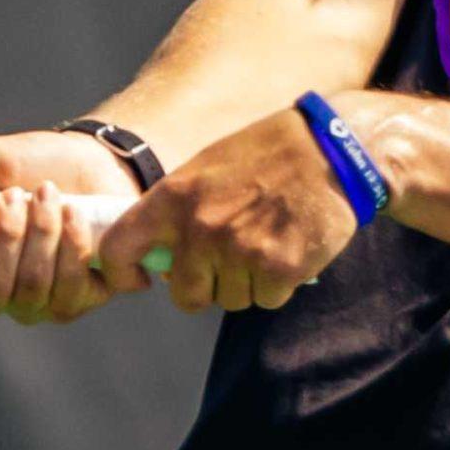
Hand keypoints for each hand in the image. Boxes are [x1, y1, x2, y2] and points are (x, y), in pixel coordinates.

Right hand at [0, 130, 141, 322]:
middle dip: (9, 236)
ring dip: (44, 232)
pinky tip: (77, 213)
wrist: (89, 160)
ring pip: (33, 290)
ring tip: (52, 195)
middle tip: (20, 194)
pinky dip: (77, 243)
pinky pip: (76, 288)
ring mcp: (36, 302)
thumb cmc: (26, 164)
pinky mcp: (80, 298)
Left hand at [95, 107, 357, 313]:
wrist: (330, 149)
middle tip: (229, 261)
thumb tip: (161, 259)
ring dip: (248, 283)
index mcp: (174, 197)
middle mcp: (201, 228)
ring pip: (231, 300)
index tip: (141, 278)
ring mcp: (240, 251)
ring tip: (267, 241)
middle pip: (185, 295)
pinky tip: (290, 248)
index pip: (118, 248)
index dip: (122, 272)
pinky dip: (279, 284)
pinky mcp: (279, 269)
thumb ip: (178, 211)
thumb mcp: (206, 168)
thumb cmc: (266, 155)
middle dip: (206, 287)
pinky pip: (267, 300)